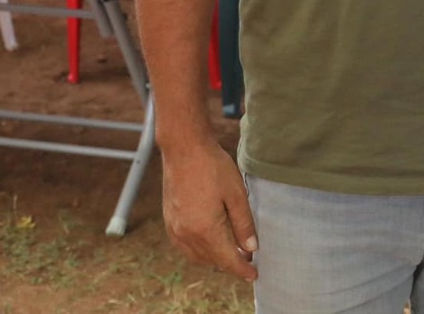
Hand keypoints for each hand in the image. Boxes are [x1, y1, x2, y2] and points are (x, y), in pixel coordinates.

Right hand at [160, 141, 258, 280]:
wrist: (184, 149)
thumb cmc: (213, 167)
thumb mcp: (236, 194)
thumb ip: (243, 224)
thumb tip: (251, 248)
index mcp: (205, 229)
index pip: (227, 259)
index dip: (241, 270)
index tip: (253, 275)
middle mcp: (186, 234)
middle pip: (211, 260)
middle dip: (230, 262)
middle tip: (247, 258)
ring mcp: (175, 229)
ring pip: (197, 256)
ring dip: (214, 258)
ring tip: (232, 250)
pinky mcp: (169, 221)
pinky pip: (185, 247)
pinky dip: (199, 250)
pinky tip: (210, 241)